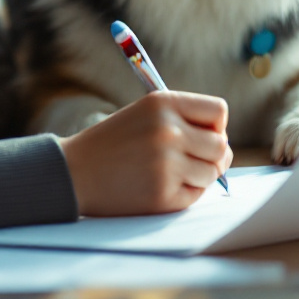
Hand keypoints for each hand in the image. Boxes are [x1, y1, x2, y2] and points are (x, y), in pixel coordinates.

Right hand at [59, 91, 232, 216]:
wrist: (74, 173)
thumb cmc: (113, 143)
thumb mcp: (145, 114)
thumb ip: (183, 120)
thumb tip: (224, 144)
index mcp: (163, 103)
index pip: (218, 111)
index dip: (215, 126)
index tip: (202, 136)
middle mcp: (168, 131)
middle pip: (221, 146)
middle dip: (212, 156)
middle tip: (192, 161)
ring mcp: (166, 164)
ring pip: (212, 173)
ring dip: (198, 177)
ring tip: (169, 174)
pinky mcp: (163, 195)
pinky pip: (195, 195)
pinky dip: (183, 194)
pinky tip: (159, 187)